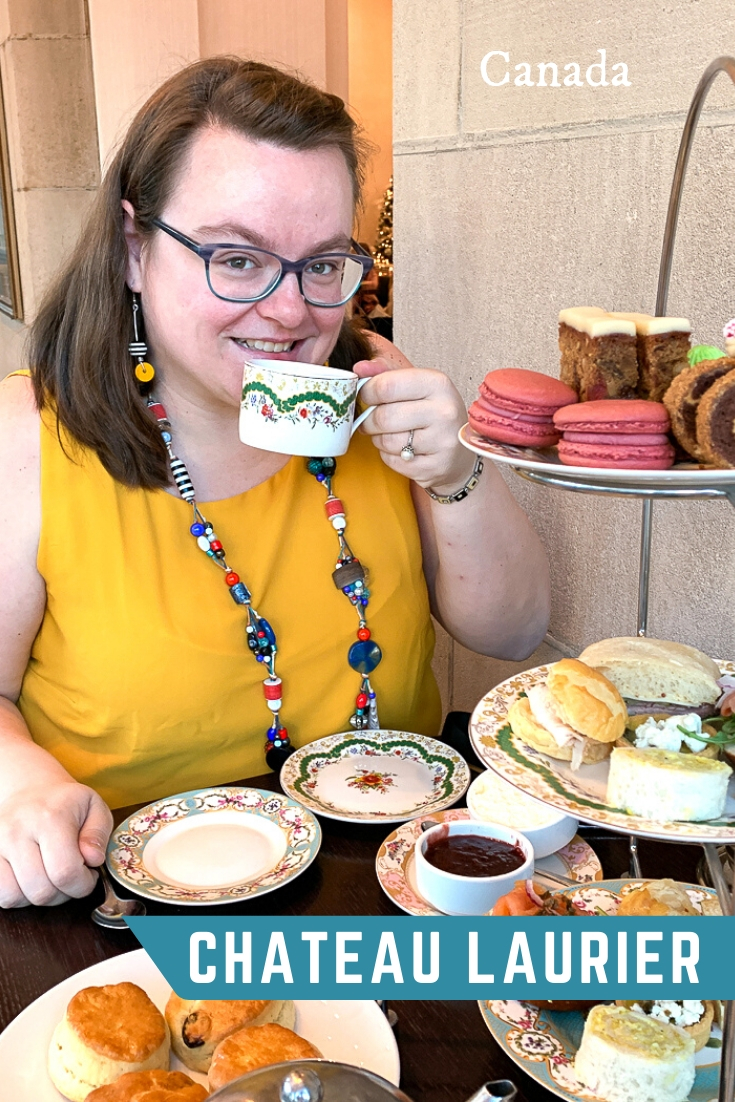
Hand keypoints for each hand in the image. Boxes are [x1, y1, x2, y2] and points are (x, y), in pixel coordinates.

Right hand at [0, 780, 112, 906]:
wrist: (30, 789)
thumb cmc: (66, 803)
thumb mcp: (94, 807)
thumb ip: (98, 834)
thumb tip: (93, 858)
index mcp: (50, 817)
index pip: (65, 872)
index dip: (82, 885)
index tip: (89, 876)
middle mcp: (18, 830)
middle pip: (41, 890)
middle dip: (64, 894)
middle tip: (72, 878)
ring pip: (16, 897)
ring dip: (39, 898)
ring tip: (51, 878)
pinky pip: (0, 894)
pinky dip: (18, 896)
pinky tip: (32, 881)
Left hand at [353, 355, 475, 494]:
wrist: (461, 450)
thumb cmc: (433, 413)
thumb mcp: (417, 385)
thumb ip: (387, 373)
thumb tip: (360, 368)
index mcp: (438, 384)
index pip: (387, 386)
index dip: (367, 392)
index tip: (365, 396)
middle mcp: (444, 412)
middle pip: (384, 417)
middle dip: (368, 420)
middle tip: (368, 421)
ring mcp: (442, 442)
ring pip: (386, 441)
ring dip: (378, 439)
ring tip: (387, 434)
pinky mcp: (435, 467)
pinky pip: (393, 461)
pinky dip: (388, 456)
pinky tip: (399, 450)